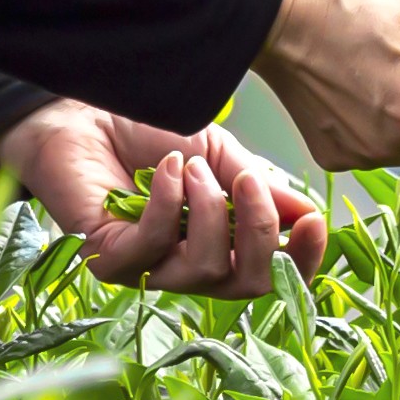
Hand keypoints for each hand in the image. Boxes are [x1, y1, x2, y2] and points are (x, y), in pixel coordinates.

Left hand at [0, 100, 326, 297]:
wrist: (85, 113)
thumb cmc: (149, 135)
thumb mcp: (221, 156)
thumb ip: (260, 188)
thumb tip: (308, 216)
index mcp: (220, 245)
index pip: (271, 275)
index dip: (300, 260)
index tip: (314, 222)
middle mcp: (186, 268)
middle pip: (245, 286)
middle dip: (258, 232)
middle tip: (248, 181)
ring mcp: (148, 271)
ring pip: (204, 270)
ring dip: (209, 209)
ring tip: (191, 165)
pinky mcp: (108, 262)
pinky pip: (155, 247)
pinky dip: (170, 204)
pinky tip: (168, 170)